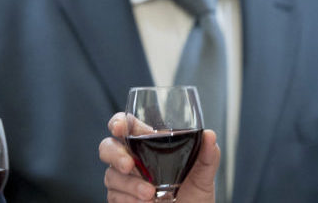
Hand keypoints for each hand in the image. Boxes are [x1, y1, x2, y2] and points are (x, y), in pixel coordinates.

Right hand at [99, 112, 219, 202]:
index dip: (118, 123)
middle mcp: (134, 160)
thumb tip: (210, 135)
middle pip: (108, 147)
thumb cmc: (195, 196)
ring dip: (129, 184)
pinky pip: (114, 197)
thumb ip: (208, 154)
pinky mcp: (122, 200)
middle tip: (129, 165)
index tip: (119, 127)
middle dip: (114, 154)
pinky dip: (128, 200)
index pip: (127, 126)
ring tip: (150, 194)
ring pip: (111, 175)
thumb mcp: (204, 174)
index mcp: (150, 145)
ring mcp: (126, 181)